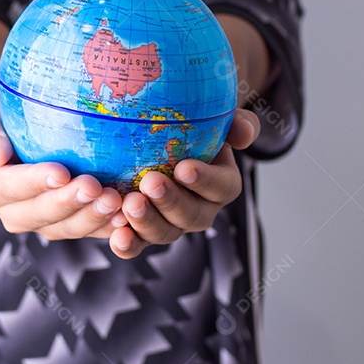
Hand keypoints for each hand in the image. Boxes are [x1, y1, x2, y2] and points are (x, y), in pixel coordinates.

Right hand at [0, 103, 126, 239]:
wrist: (25, 137)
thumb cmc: (8, 123)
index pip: (10, 188)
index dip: (35, 182)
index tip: (61, 172)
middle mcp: (13, 213)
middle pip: (40, 214)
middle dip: (69, 203)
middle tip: (94, 187)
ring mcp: (42, 224)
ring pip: (66, 228)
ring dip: (92, 217)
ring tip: (115, 201)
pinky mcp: (67, 227)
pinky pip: (88, 232)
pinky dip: (107, 226)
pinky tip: (125, 216)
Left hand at [109, 107, 260, 258]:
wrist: (160, 139)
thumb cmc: (193, 127)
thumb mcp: (218, 118)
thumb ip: (237, 123)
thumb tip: (245, 135)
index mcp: (222, 183)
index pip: (222, 187)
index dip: (205, 181)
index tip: (183, 168)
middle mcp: (200, 209)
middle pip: (192, 216)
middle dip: (171, 202)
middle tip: (150, 183)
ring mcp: (171, 224)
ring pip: (166, 233)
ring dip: (147, 222)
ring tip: (129, 204)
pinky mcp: (144, 232)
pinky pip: (138, 245)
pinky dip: (128, 244)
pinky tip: (117, 235)